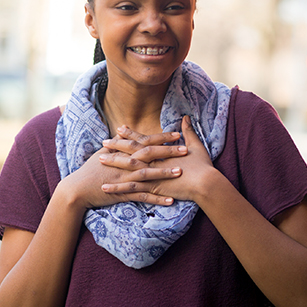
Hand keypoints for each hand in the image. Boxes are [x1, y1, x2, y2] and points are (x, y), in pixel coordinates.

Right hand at [57, 140, 179, 210]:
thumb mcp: (102, 152)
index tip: (177, 134)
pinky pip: (142, 196)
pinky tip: (170, 200)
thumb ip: (116, 142)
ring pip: (147, 175)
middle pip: (149, 156)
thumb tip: (123, 129)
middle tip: (186, 149)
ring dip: (164, 173)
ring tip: (181, 172)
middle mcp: (124, 165)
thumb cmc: (90, 170)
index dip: (161, 138)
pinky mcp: (122, 194)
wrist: (77, 189)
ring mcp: (124, 180)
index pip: (144, 142)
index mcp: (122, 153)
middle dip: (168, 152)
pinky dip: (156, 199)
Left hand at [99, 116, 218, 202]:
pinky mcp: (151, 189)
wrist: (207, 184)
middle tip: (103, 143)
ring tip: (98, 161)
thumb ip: (189, 132)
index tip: (119, 129)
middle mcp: (154, 161)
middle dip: (116, 147)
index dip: (130, 134)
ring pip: (127, 168)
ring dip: (112, 165)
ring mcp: (152, 174)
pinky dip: (117, 188)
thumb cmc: (203, 166)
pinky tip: (104, 189)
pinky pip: (130, 189)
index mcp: (162, 151)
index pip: (143, 140)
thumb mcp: (196, 146)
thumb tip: (186, 117)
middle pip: (131, 151)